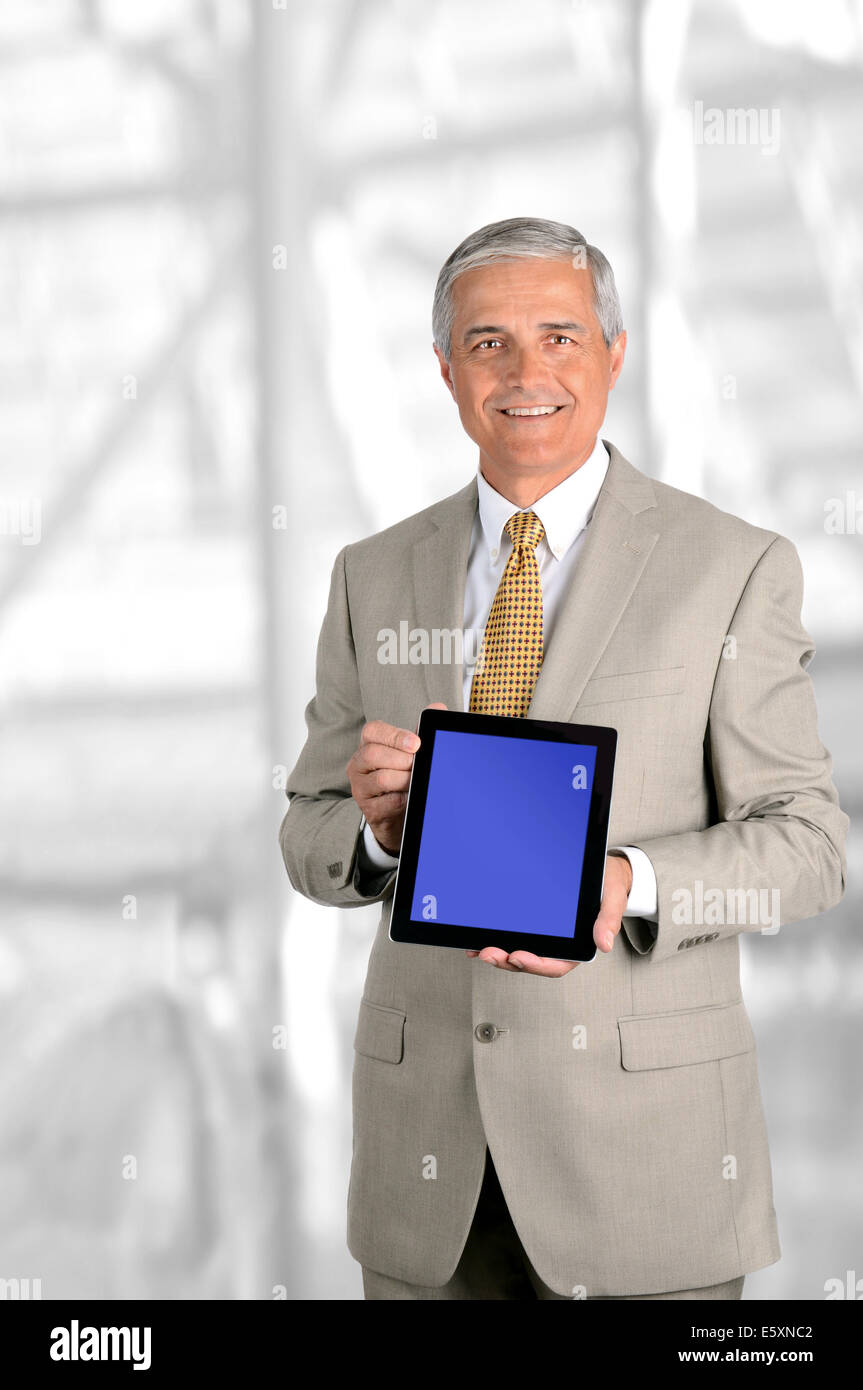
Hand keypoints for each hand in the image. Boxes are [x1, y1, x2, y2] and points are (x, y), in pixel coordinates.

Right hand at [346, 702, 446, 854]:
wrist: (400, 815)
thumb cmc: (404, 779)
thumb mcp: (411, 754)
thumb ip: (421, 731)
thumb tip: (438, 707)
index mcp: (369, 745)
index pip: (372, 731)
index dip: (394, 735)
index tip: (416, 743)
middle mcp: (359, 764)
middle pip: (372, 754)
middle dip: (401, 759)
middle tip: (416, 765)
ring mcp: (360, 788)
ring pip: (382, 779)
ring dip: (405, 780)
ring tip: (415, 782)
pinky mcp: (368, 809)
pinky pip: (388, 803)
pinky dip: (404, 799)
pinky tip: (410, 798)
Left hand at [466, 853, 633, 976]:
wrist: (608, 872)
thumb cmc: (609, 887)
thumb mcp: (613, 900)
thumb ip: (608, 921)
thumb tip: (604, 944)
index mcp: (579, 947)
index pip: (556, 964)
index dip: (535, 964)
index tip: (517, 957)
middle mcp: (561, 946)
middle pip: (532, 961)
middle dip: (508, 961)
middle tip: (488, 954)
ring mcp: (548, 937)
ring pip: (520, 953)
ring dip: (500, 954)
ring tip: (479, 950)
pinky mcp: (538, 926)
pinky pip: (517, 936)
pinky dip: (498, 940)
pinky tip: (480, 940)